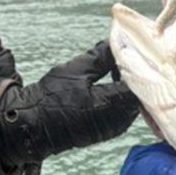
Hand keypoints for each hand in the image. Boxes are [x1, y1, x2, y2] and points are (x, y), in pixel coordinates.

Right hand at [0, 41, 138, 169]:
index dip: (137, 66)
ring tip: (117, 67)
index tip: (130, 51)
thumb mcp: (77, 70)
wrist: (35, 125)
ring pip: (133, 102)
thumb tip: (116, 43)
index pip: (139, 83)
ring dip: (128, 85)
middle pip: (139, 94)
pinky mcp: (111, 131)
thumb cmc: (52, 97)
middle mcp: (119, 119)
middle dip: (135, 75)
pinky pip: (126, 111)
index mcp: (112, 103)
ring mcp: (116, 127)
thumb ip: (101, 57)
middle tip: (125, 56)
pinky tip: (112, 83)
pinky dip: (122, 96)